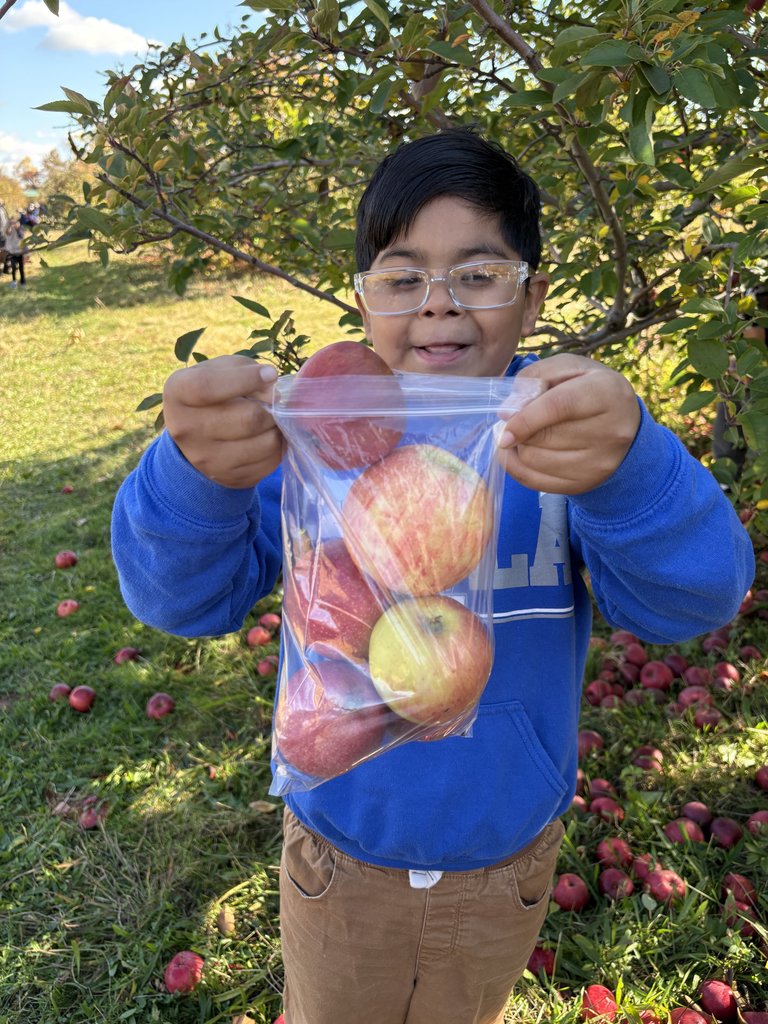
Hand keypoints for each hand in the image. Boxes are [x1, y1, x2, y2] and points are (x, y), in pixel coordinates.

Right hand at [163, 355, 282, 488]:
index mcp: (178, 393)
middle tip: (274, 401)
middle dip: (271, 407)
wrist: (197, 436)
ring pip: (266, 443)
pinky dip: (278, 446)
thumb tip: (272, 393)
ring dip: (278, 427)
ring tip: (271, 419)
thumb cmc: (213, 393)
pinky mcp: (230, 478)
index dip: (246, 379)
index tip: (270, 374)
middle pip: (247, 419)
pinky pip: (271, 461)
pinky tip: (267, 436)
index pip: (208, 387)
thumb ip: (244, 370)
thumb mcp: (219, 369)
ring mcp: (207, 459)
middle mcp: (186, 429)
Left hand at [497, 355, 640, 493]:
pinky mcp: (586, 484)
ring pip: (536, 460)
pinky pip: (536, 482)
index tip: (503, 421)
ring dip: (517, 447)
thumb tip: (507, 411)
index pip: (559, 406)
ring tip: (520, 435)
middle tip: (513, 421)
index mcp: (607, 394)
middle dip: (519, 430)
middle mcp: (610, 432)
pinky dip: (517, 466)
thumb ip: (536, 377)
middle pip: (544, 437)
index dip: (526, 416)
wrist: (624, 423)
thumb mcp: (568, 368)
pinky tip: (518, 452)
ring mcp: (599, 463)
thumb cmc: (589, 389)